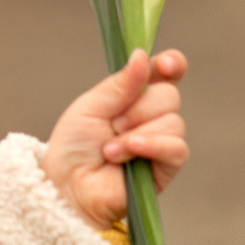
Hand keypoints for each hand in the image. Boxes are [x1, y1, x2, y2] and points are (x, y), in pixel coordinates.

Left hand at [40, 49, 189, 230]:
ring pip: (174, 121)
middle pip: (170, 95)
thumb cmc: (74, 148)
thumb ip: (119, 84)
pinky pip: (176, 148)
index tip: (166, 65)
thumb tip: (143, 56)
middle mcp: (152, 116)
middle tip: (113, 125)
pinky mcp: (166, 168)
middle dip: (139, 108)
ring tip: (110, 150)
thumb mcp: (90, 107)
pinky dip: (153, 146)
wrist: (67, 188)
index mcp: (135, 95)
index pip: (166, 73)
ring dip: (136, 134)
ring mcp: (161, 142)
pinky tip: (129, 152)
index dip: (172, 65)